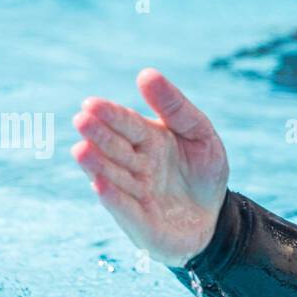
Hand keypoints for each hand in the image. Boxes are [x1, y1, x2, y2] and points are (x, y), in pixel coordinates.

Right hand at [72, 68, 228, 265]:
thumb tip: (146, 74)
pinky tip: (100, 185)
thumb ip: (176, 108)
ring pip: (113, 176)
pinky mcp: (139, 222)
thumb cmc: (204, 174)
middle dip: (99, 135)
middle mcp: (135, 165)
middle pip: (115, 148)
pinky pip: (125, 209)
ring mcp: (134, 194)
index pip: (127, 124)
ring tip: (82, 150)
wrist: (214, 220)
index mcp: (148, 140)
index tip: (92, 104)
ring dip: (97, 165)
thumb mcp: (201, 134)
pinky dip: (114, 198)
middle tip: (82, 120)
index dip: (112, 115)